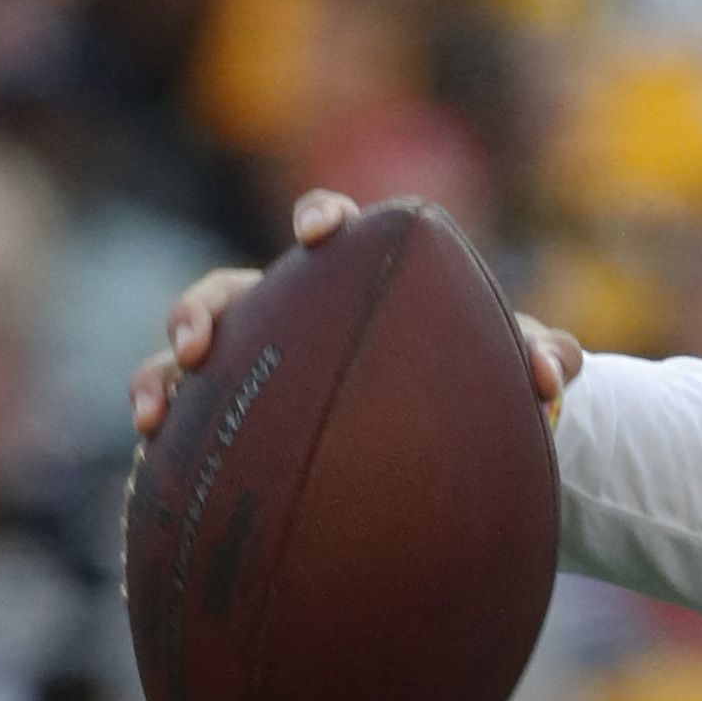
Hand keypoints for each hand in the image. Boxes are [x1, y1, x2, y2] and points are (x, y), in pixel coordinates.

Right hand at [129, 190, 579, 438]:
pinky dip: (159, 452)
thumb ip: (538, 356)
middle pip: (227, 293)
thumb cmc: (472, 378)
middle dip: (200, 309)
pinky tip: (147, 481)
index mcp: (348, 281)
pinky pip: (180, 436)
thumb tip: (554, 374)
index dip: (320, 219)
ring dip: (158, 377)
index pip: (327, 230)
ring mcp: (250, 372)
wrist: (441, 437)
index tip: (321, 232)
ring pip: (181, 362)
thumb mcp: (511, 367)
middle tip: (199, 341)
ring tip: (154, 412)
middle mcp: (286, 316)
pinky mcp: (228, 428)